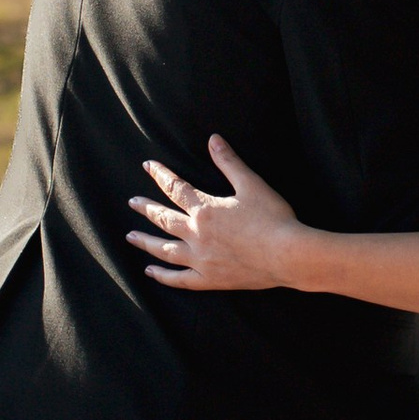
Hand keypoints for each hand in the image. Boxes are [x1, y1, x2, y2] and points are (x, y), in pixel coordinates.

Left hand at [127, 137, 309, 292]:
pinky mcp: (210, 279)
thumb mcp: (252, 184)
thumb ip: (229, 162)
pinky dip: (163, 276)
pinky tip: (151, 271)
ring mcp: (201, 260)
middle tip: (132, 202)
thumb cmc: (273, 218)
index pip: (175, 188)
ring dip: (146, 242)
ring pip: (165, 250)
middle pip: (164, 219)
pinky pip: (180, 280)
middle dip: (146, 209)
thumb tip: (213, 139)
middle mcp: (197, 234)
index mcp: (206, 209)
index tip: (147, 166)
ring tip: (131, 236)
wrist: (288, 255)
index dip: (160, 175)